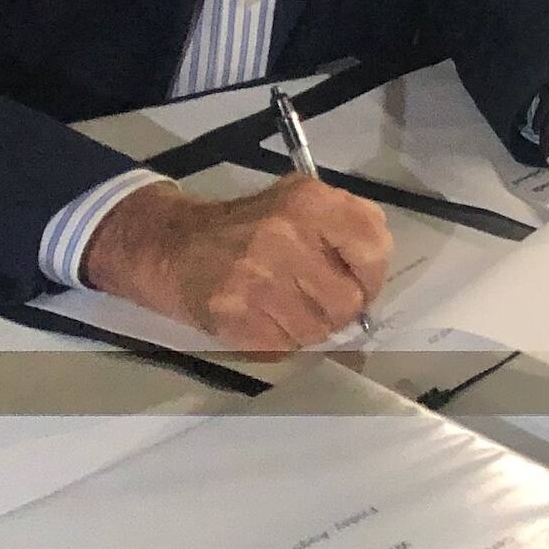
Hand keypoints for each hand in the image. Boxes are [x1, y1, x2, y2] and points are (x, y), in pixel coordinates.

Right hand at [80, 173, 391, 355]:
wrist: (175, 246)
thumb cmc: (250, 226)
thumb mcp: (300, 202)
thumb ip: (346, 227)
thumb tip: (373, 278)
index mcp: (310, 201)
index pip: (374, 249)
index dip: (372, 276)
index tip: (358, 281)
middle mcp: (285, 236)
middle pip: (348, 301)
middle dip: (340, 309)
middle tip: (319, 300)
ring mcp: (257, 279)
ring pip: (317, 331)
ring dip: (309, 328)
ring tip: (288, 307)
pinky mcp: (234, 316)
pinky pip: (284, 347)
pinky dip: (281, 341)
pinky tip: (265, 319)